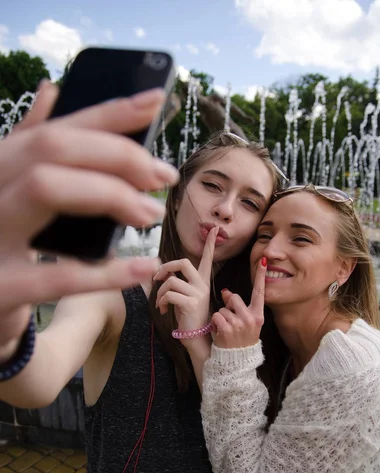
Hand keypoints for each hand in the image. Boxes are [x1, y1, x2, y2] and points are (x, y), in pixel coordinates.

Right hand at [0, 81, 178, 351]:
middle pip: (52, 148)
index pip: (56, 127)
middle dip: (117, 154)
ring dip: (111, 194)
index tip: (156, 100)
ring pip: (45, 188)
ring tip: (151, 213)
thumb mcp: (9, 187)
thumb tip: (53, 90)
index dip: (109, 111)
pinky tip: (143, 267)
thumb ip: (28, 145)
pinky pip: (54, 275)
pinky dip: (104, 272)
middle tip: (163, 175)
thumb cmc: (0, 241)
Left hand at [154, 227, 217, 344]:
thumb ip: (176, 284)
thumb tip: (158, 274)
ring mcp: (198, 293)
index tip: (214, 229)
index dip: (209, 244)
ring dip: (160, 292)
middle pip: (182, 262)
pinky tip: (162, 310)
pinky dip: (160, 301)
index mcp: (202, 281)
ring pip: (171, 281)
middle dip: (165, 267)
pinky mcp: (191, 303)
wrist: (196, 338)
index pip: (207, 259)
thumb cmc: (188, 318)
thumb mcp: (183, 298)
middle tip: (157, 277)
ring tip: (160, 302)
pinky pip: (169, 294)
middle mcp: (202, 285)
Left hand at [212, 258, 265, 347]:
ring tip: (225, 329)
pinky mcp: (227, 329)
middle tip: (229, 319)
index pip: (260, 292)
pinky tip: (220, 333)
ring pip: (223, 308)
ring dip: (221, 317)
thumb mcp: (246, 324)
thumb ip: (238, 307)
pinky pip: (216, 316)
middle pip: (234, 297)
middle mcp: (251, 319)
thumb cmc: (240, 341)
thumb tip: (226, 291)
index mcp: (258, 315)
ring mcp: (239, 324)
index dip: (261, 276)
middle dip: (228, 304)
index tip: (264, 260)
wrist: (236, 362)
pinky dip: (215, 323)